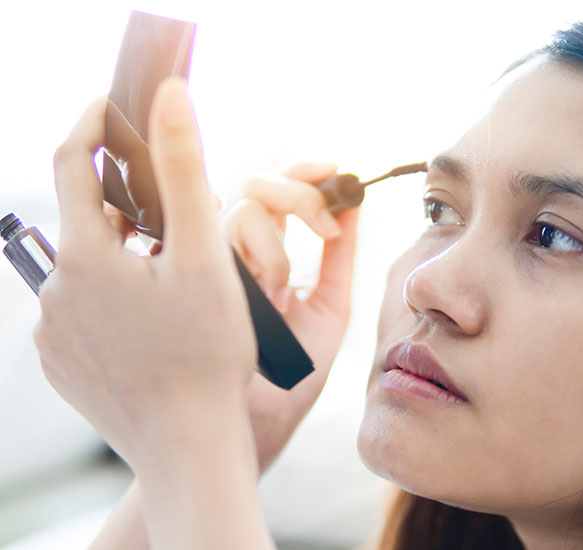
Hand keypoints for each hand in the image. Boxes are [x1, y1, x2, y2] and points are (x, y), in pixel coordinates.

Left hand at [33, 79, 255, 470]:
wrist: (187, 444)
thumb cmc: (204, 352)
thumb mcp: (202, 254)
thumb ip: (184, 169)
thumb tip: (170, 95)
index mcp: (84, 256)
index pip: (70, 162)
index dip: (92, 126)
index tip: (115, 108)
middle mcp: (55, 291)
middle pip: (85, 222)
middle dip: (126, 207)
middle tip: (176, 216)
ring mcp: (54, 332)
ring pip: (86, 269)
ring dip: (123, 257)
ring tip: (172, 278)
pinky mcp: (62, 363)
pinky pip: (83, 311)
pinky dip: (113, 298)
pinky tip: (152, 321)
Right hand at [222, 164, 358, 470]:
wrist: (261, 428)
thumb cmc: (294, 374)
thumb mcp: (330, 309)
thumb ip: (340, 258)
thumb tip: (355, 202)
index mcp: (270, 254)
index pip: (281, 192)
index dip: (305, 171)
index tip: (336, 170)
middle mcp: (238, 254)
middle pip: (256, 188)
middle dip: (296, 194)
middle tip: (323, 227)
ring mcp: (212, 265)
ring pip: (236, 213)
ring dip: (273, 245)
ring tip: (281, 295)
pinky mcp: (189, 283)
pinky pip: (210, 242)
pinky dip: (249, 256)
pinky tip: (266, 290)